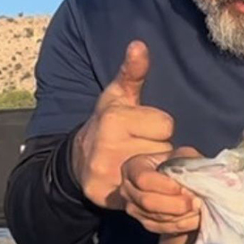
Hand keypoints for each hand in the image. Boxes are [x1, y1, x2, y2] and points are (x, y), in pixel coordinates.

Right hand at [71, 41, 175, 208]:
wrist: (77, 162)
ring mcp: (109, 174)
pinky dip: (152, 194)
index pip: (165, 125)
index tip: (144, 128)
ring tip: (139, 164)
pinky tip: (141, 184)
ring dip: (156, 171)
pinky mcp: (109, 197)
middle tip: (140, 148)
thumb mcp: (117, 96)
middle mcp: (109, 146)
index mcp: (115, 119)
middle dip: (158, 150)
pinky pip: (150, 198)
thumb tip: (139, 45)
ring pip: (160, 174)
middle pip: (165, 150)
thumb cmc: (106, 124)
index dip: (158, 127)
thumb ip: (132, 73)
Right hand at [120, 146, 203, 234]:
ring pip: (157, 218)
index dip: (166, 186)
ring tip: (199, 209)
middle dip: (176, 204)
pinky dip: (181, 225)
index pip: (143, 179)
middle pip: (147, 202)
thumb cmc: (180, 166)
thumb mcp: (183, 155)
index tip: (186, 188)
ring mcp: (134, 208)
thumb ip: (187, 162)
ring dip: (182, 216)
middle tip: (197, 202)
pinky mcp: (145, 223)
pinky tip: (195, 219)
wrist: (178, 182)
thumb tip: (195, 178)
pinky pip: (162, 228)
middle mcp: (127, 189)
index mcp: (133, 167)